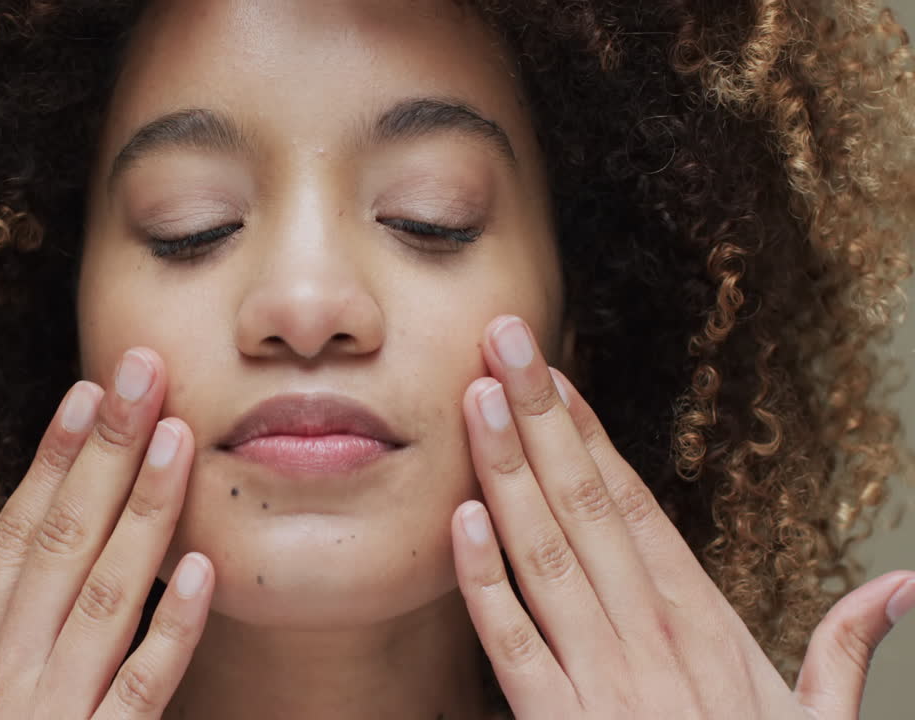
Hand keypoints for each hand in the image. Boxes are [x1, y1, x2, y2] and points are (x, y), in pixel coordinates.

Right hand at [0, 347, 212, 718]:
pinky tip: (206, 571)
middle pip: (63, 541)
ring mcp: (51, 714)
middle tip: (143, 374)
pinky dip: (175, 630)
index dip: (50, 461)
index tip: (83, 395)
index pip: (13, 535)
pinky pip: (142, 690)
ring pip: (107, 595)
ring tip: (179, 440)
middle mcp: (6, 672)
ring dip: (145, 514)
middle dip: (106, 453)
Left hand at [450, 315, 914, 718]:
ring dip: (509, 475)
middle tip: (505, 340)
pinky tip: (460, 522)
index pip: (636, 506)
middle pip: (587, 507)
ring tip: (480, 401)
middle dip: (543, 419)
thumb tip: (900, 586)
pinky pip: (513, 647)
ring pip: (546, 557)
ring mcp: (601, 680)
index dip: (591, 436)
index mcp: (703, 622)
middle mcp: (649, 636)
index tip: (556, 374)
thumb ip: (845, 649)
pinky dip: (485, 583)